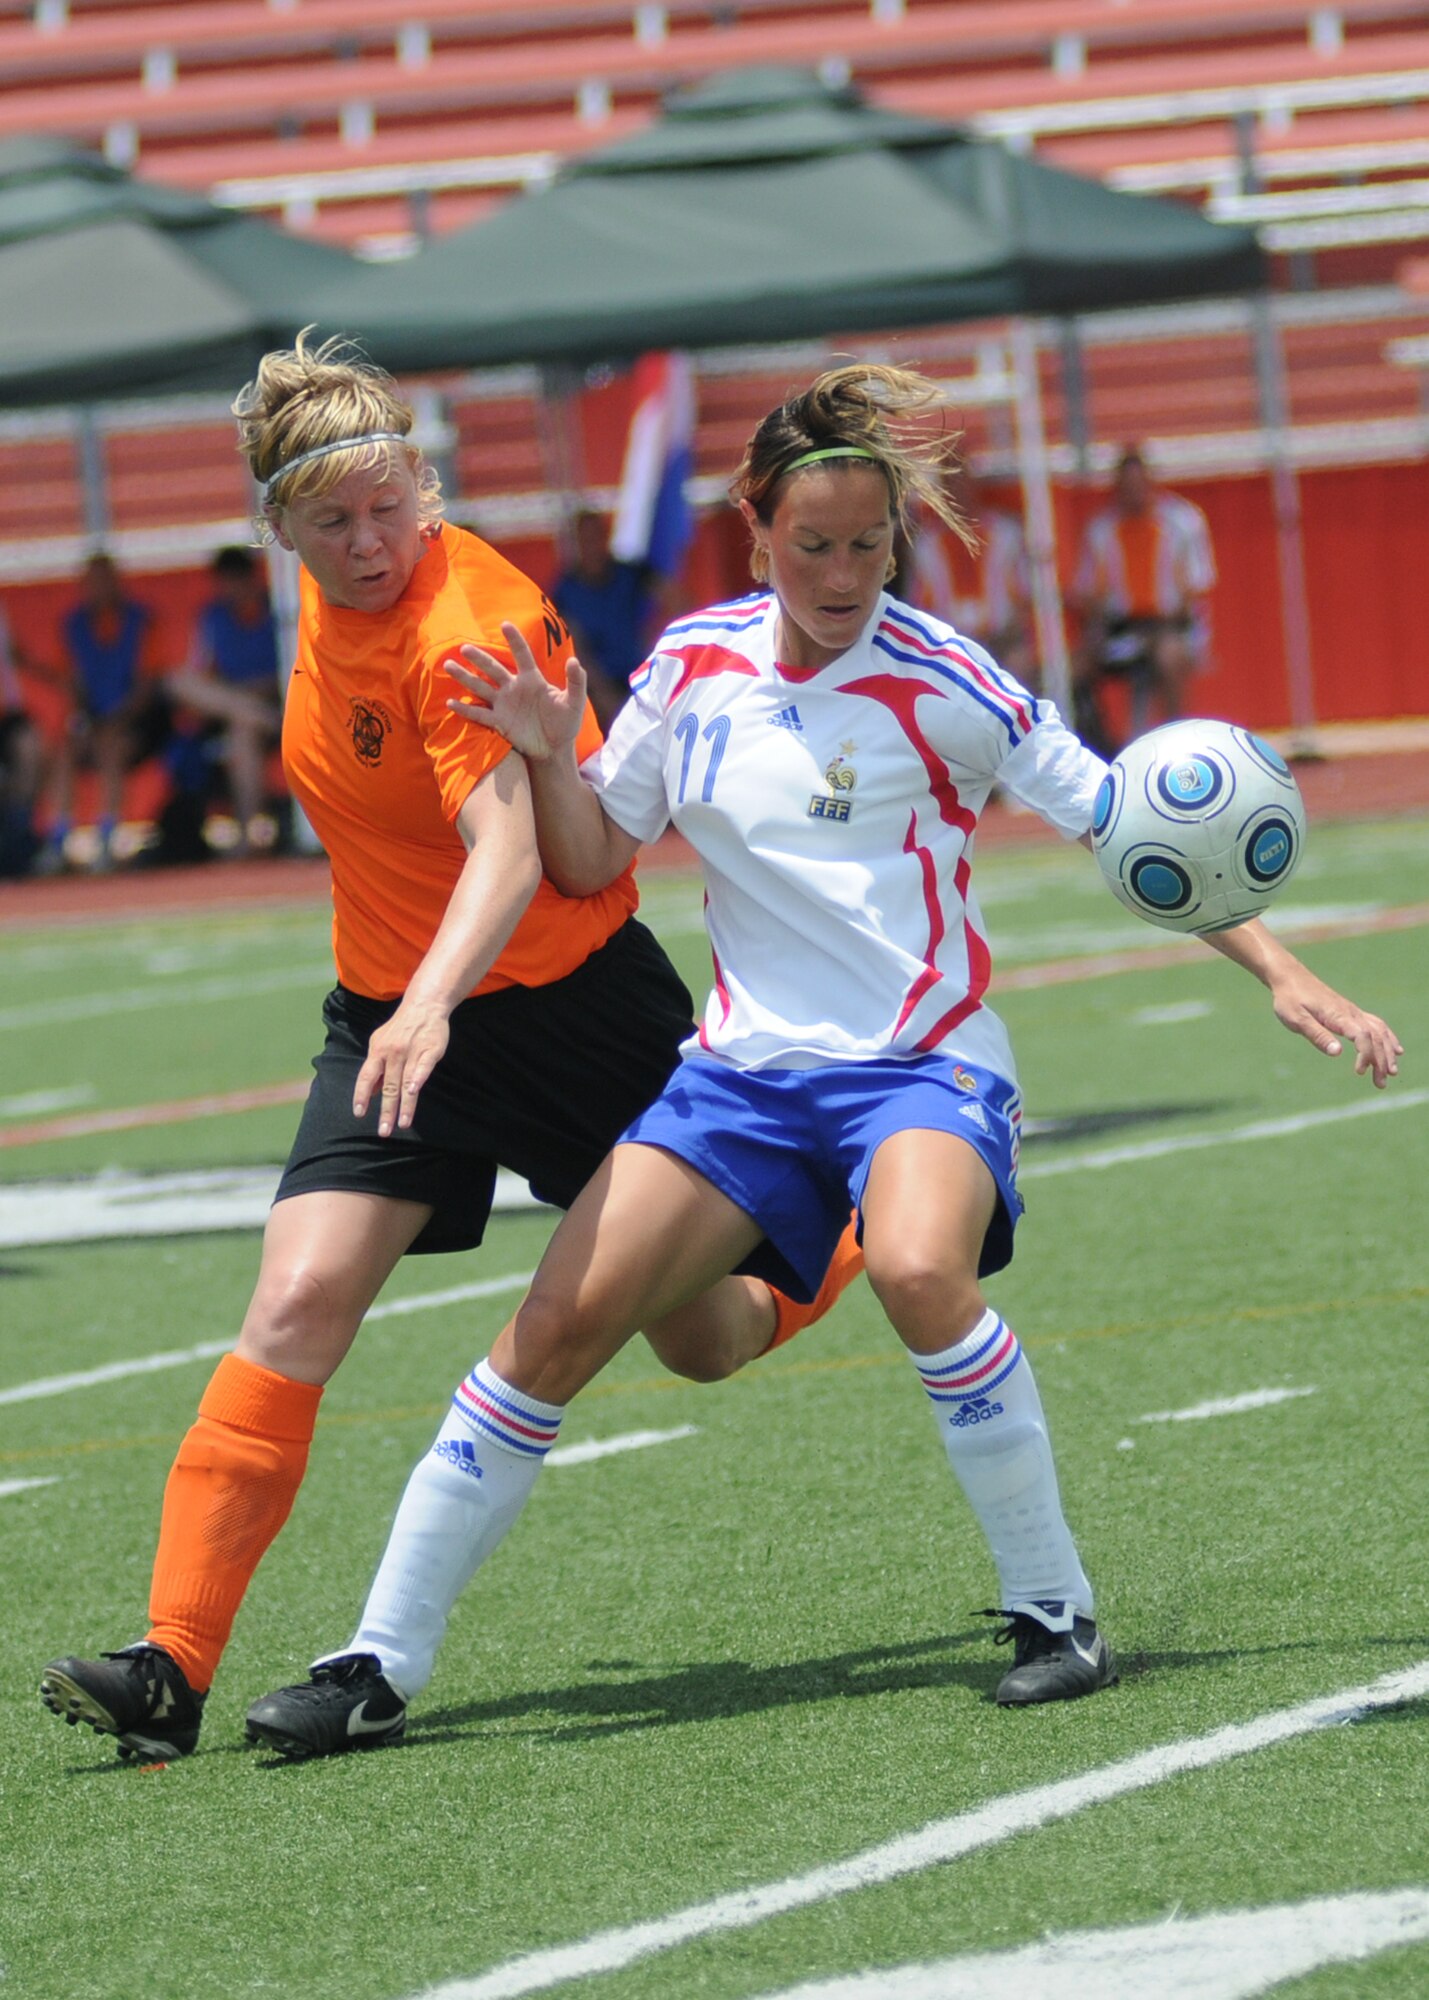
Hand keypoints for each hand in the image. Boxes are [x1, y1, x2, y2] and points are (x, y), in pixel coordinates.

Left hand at [353, 995, 451, 1136]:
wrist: (424, 1005)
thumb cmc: (401, 1027)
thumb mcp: (380, 1043)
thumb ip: (376, 1068)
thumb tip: (371, 1091)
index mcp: (378, 1052)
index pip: (366, 1077)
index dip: (362, 1096)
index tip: (359, 1114)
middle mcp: (392, 1053)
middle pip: (388, 1086)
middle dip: (386, 1111)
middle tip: (383, 1132)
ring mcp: (411, 1052)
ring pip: (405, 1083)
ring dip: (404, 1105)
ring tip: (402, 1124)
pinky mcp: (430, 1051)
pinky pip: (422, 1067)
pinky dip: (417, 1079)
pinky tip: (413, 1092)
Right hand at [448, 620, 585, 761]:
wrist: (555, 748)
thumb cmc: (566, 723)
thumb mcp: (575, 702)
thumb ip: (576, 682)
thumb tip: (575, 661)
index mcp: (532, 679)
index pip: (522, 655)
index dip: (514, 640)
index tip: (505, 624)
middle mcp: (514, 688)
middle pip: (493, 669)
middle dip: (479, 658)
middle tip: (463, 647)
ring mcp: (504, 704)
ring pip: (480, 687)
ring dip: (465, 677)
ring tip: (448, 666)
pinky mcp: (499, 722)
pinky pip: (479, 714)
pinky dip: (465, 709)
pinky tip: (451, 702)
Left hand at [1268, 963, 1402, 1088]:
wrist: (1290, 978)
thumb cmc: (1289, 1000)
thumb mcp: (1297, 1019)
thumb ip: (1317, 1035)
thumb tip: (1337, 1052)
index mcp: (1338, 1016)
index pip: (1363, 1036)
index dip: (1366, 1055)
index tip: (1359, 1072)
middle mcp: (1351, 1013)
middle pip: (1376, 1037)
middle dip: (1381, 1061)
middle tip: (1381, 1084)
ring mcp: (1353, 1012)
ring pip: (1379, 1032)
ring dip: (1387, 1052)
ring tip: (1391, 1073)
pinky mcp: (1351, 1013)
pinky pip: (1376, 1025)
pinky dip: (1388, 1038)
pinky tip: (1395, 1049)